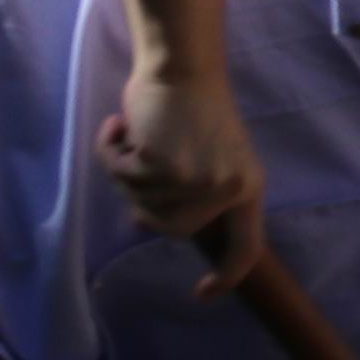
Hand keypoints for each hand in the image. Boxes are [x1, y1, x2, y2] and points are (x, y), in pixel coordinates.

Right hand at [100, 61, 264, 290]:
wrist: (182, 66)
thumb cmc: (190, 108)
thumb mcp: (207, 157)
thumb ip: (190, 193)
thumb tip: (147, 223)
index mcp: (248, 189)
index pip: (246, 248)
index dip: (226, 275)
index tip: (203, 294)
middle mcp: (229, 190)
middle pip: (171, 228)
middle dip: (142, 200)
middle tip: (135, 163)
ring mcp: (199, 180)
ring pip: (141, 202)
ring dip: (124, 170)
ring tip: (133, 136)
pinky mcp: (165, 165)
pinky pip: (121, 176)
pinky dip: (110, 152)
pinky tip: (120, 126)